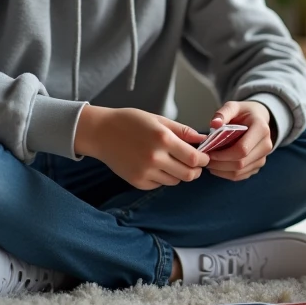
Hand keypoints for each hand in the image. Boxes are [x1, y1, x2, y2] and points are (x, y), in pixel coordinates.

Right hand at [74, 105, 208, 189]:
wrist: (101, 132)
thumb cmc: (131, 122)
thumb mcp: (158, 120)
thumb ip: (182, 131)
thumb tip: (202, 139)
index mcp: (163, 139)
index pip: (194, 158)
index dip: (203, 160)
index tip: (204, 157)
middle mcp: (155, 158)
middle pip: (188, 175)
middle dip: (195, 171)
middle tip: (194, 165)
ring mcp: (145, 172)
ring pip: (175, 181)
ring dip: (179, 174)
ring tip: (172, 162)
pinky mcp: (137, 181)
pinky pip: (159, 184)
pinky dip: (163, 178)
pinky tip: (156, 166)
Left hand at [201, 100, 274, 181]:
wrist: (258, 118)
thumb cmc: (244, 113)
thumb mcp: (233, 106)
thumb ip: (223, 113)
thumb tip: (214, 124)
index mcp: (261, 129)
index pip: (242, 149)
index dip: (223, 154)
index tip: (209, 151)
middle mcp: (266, 145)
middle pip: (240, 163)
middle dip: (220, 163)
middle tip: (205, 158)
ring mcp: (263, 157)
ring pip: (240, 171)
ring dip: (221, 170)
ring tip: (209, 162)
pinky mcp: (258, 165)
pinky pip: (241, 175)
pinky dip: (226, 174)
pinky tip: (217, 167)